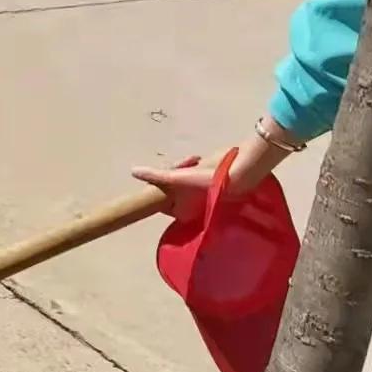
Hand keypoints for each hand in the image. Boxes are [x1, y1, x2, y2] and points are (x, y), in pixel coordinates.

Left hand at [133, 156, 256, 218]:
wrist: (237, 173)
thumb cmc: (205, 181)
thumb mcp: (175, 178)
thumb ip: (155, 175)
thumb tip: (133, 172)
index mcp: (181, 213)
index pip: (159, 201)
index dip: (156, 185)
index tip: (159, 174)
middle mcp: (189, 206)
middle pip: (168, 187)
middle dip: (170, 172)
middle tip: (179, 164)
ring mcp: (197, 194)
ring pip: (178, 177)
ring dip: (181, 166)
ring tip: (191, 161)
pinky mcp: (205, 181)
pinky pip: (189, 171)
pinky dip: (190, 164)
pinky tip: (197, 159)